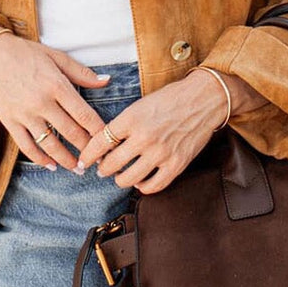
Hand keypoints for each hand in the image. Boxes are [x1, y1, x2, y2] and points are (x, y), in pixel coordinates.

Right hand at [0, 34, 111, 170]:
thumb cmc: (25, 53)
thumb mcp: (56, 57)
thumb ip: (82, 72)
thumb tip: (107, 80)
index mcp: (57, 85)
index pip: (85, 115)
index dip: (99, 132)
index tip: (108, 142)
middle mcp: (42, 102)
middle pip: (71, 133)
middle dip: (87, 149)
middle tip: (97, 160)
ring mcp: (24, 114)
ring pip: (50, 144)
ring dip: (66, 160)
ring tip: (78, 169)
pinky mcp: (9, 121)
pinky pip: (27, 146)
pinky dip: (40, 159)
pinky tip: (51, 166)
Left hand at [75, 71, 230, 193]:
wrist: (204, 99)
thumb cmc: (171, 99)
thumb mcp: (140, 105)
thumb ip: (123, 124)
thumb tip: (105, 144)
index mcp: (131, 119)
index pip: (99, 142)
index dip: (87, 155)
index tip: (83, 161)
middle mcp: (144, 137)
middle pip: (111, 164)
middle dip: (103, 169)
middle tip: (102, 169)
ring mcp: (160, 153)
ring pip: (127, 179)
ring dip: (120, 179)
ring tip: (121, 175)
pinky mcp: (176, 164)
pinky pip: (153, 186)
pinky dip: (143, 187)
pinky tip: (141, 180)